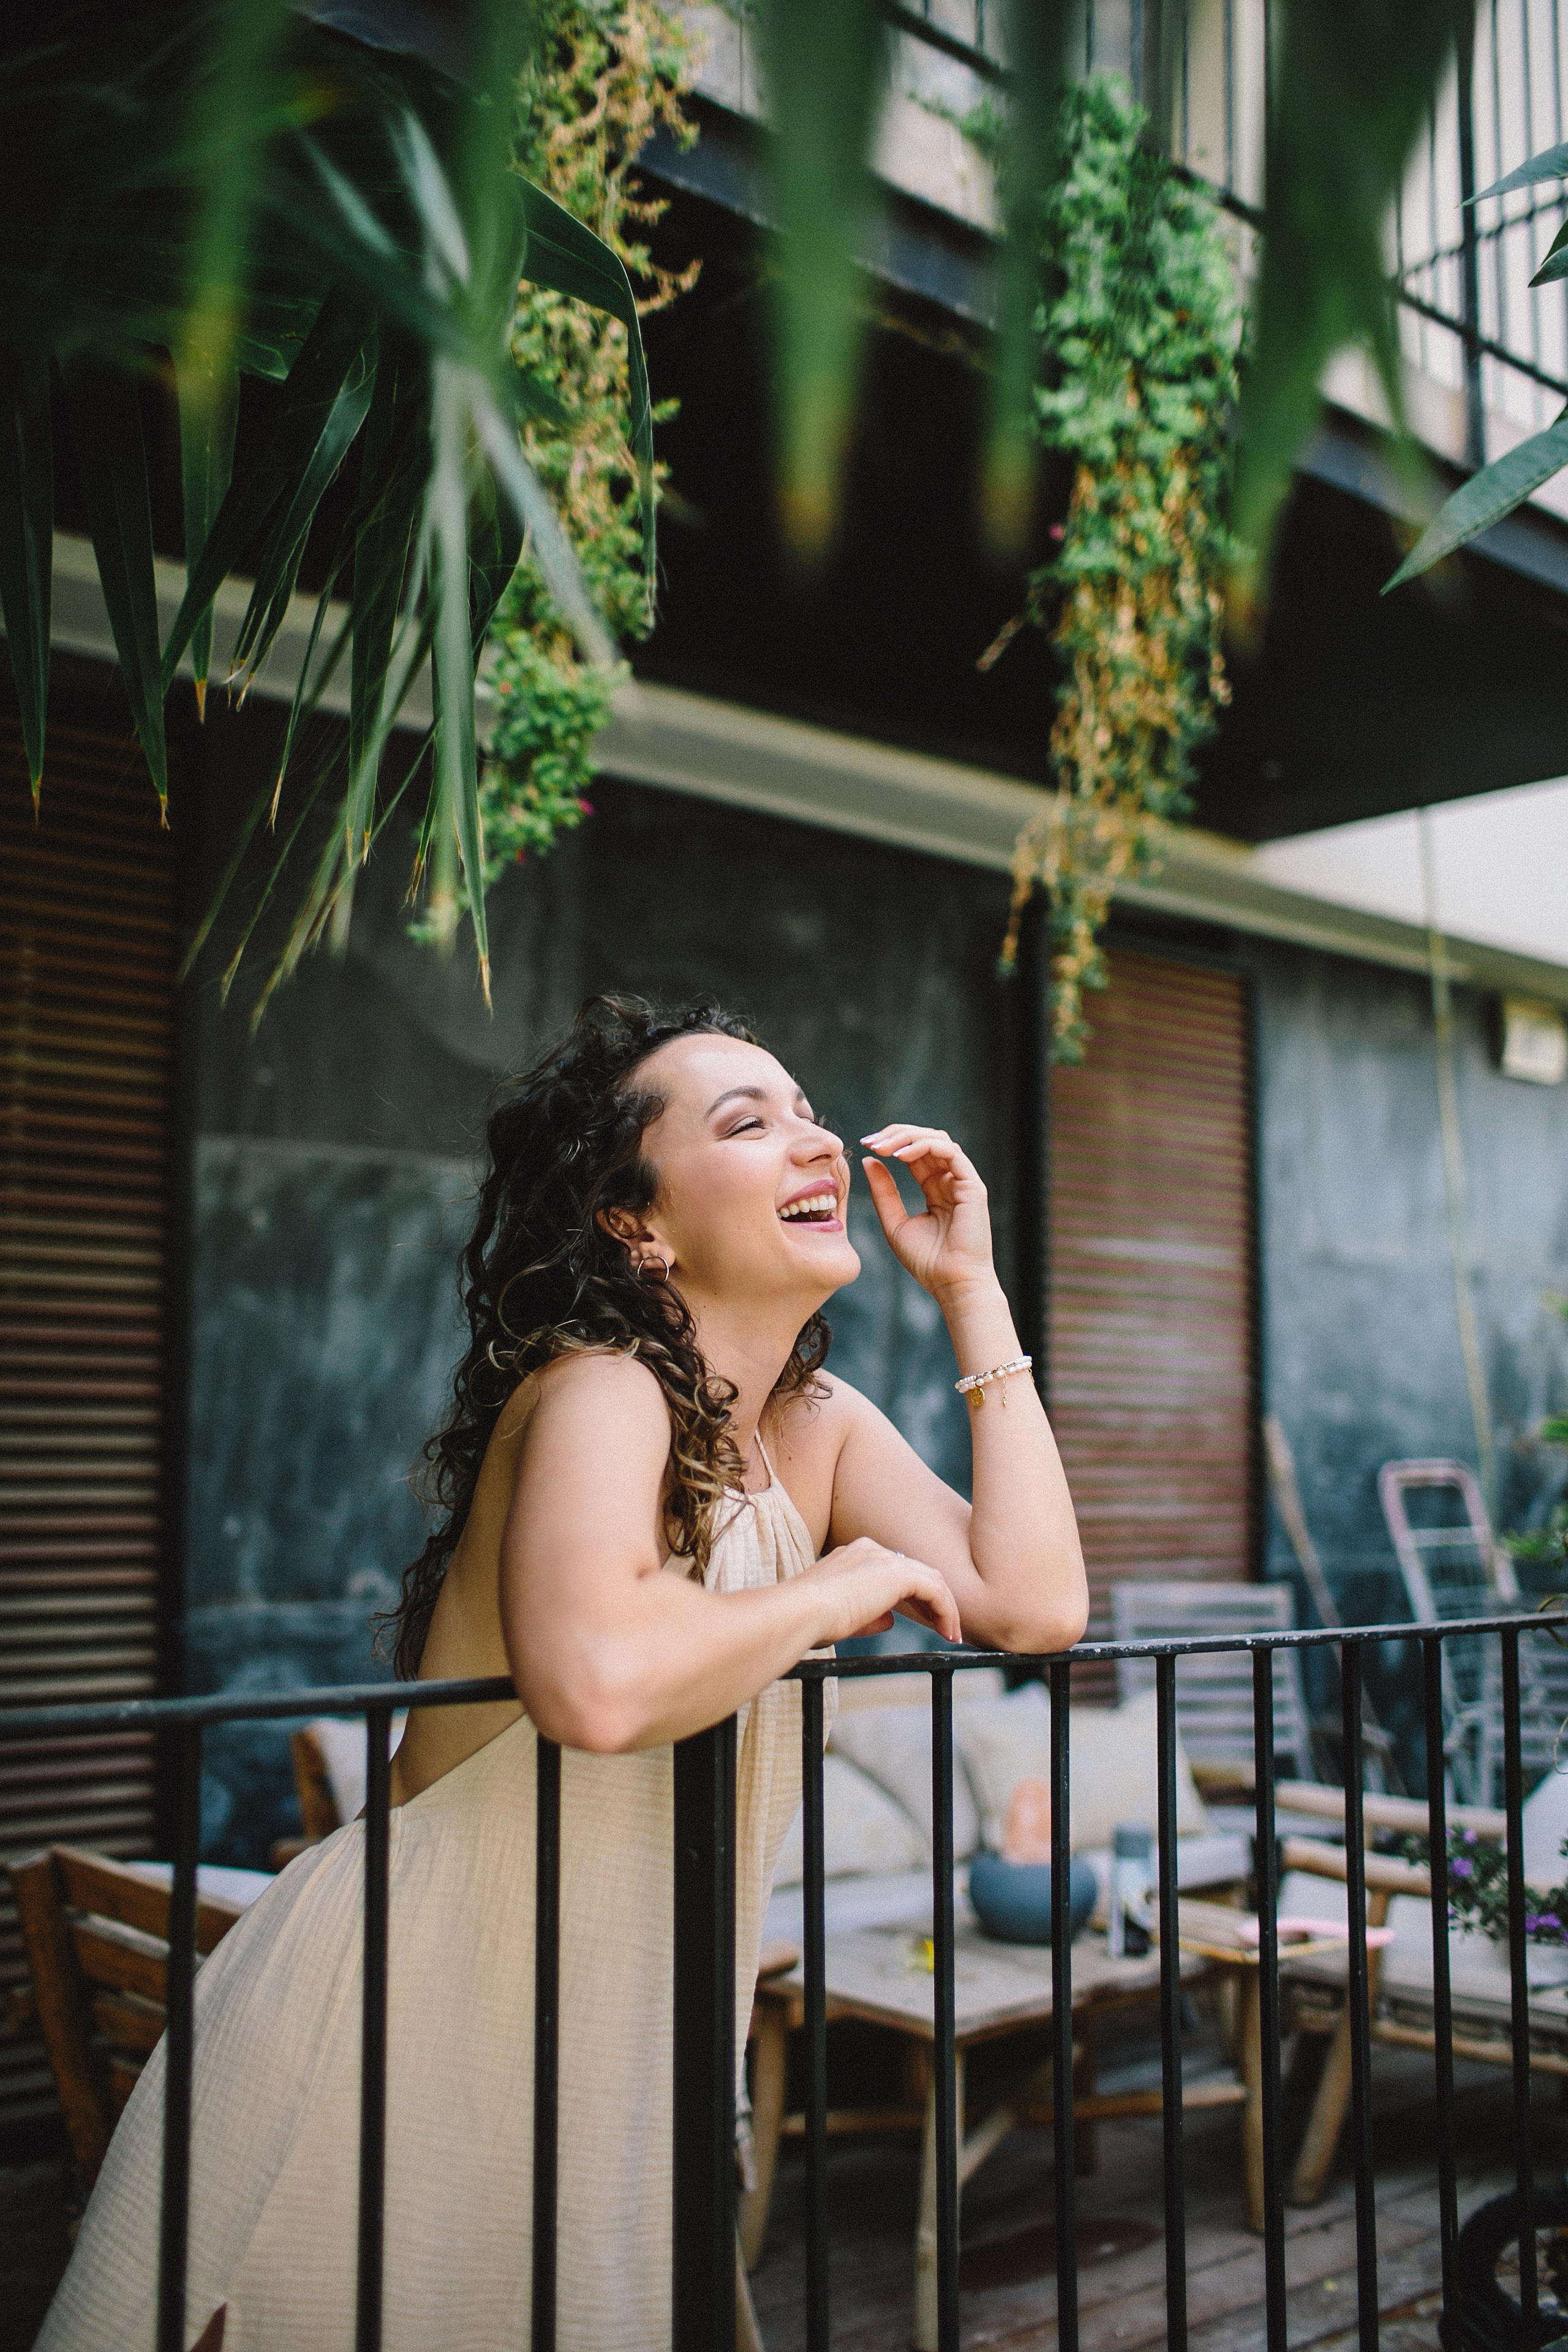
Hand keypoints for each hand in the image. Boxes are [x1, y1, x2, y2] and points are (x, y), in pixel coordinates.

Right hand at [800, 1538, 962, 1647]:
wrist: (800, 1612)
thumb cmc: (809, 1620)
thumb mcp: (843, 1617)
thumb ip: (868, 1615)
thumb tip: (890, 1620)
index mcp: (854, 1555)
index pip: (895, 1570)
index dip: (914, 1596)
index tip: (925, 1621)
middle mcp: (870, 1550)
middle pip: (917, 1571)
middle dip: (934, 1600)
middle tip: (946, 1627)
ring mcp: (883, 1558)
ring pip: (931, 1579)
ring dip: (946, 1607)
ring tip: (952, 1634)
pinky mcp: (896, 1574)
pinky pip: (935, 1590)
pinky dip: (947, 1610)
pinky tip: (950, 1632)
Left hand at [860, 1124, 995, 1301]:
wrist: (951, 1284)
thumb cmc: (927, 1261)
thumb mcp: (894, 1222)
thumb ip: (884, 1192)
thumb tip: (869, 1161)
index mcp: (934, 1187)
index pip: (914, 1152)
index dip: (891, 1143)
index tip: (866, 1144)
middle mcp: (950, 1180)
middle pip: (925, 1139)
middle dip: (896, 1134)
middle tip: (871, 1140)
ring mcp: (963, 1181)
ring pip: (938, 1139)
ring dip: (908, 1136)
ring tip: (883, 1146)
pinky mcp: (972, 1185)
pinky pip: (950, 1152)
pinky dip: (925, 1146)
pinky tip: (901, 1155)